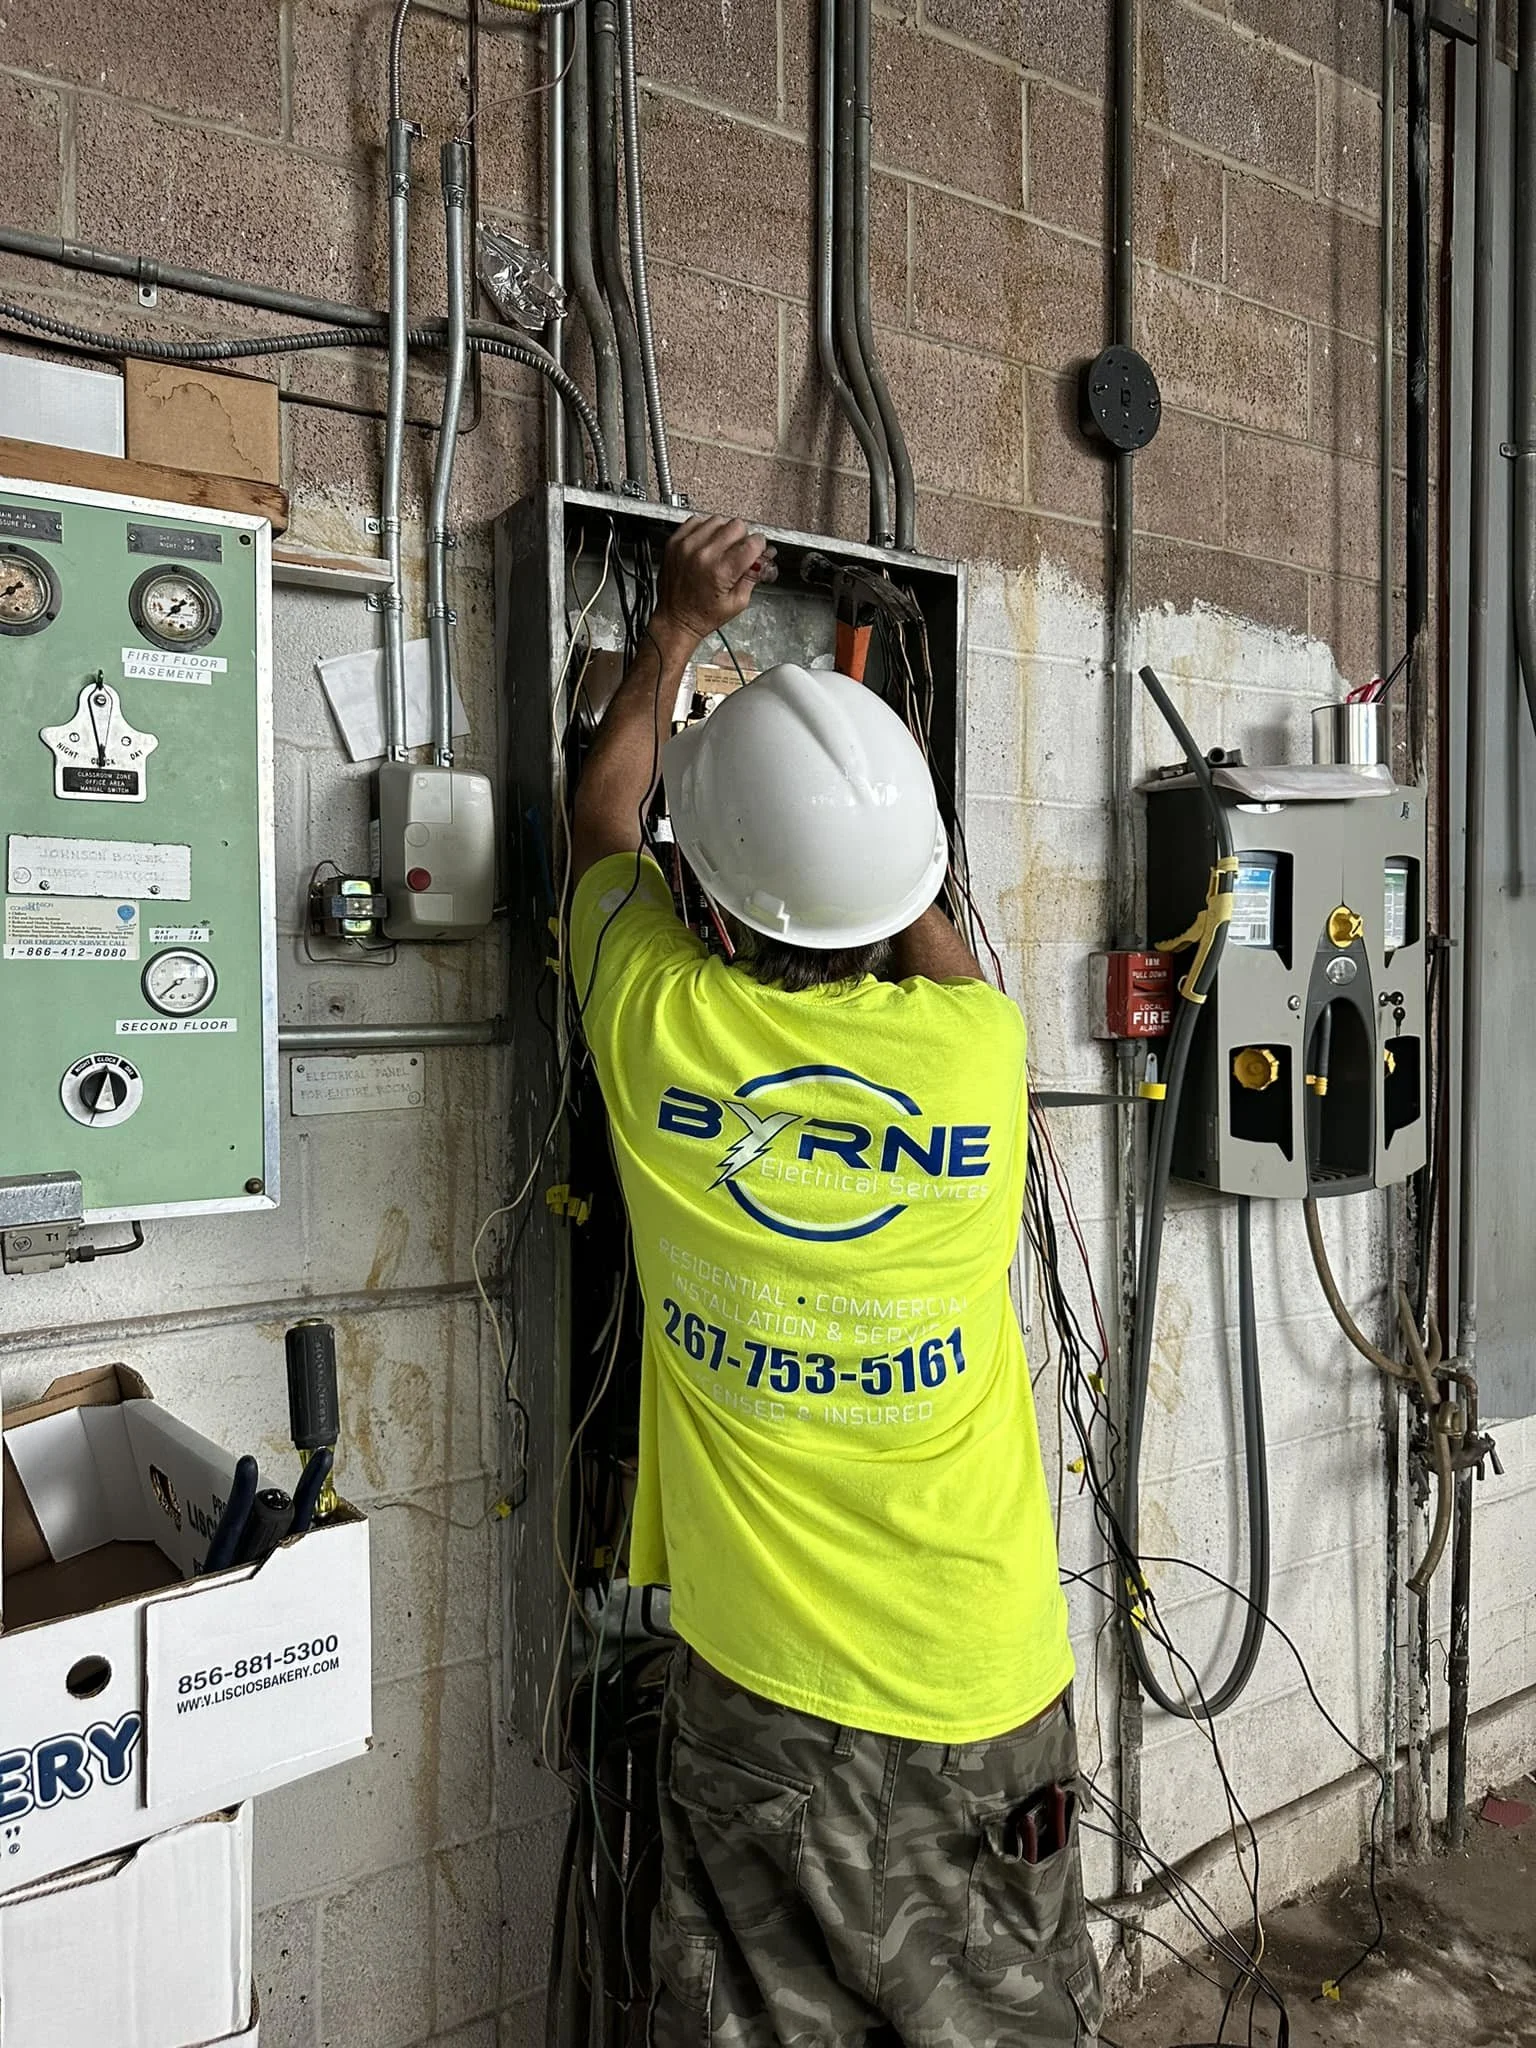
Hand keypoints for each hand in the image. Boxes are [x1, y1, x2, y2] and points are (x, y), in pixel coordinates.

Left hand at [652, 514, 771, 652]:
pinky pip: (697, 520)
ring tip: (720, 550)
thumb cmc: (702, 615)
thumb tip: (765, 557)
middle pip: (737, 525)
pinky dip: (705, 530)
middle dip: (743, 538)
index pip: (753, 542)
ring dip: (724, 532)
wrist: (674, 619)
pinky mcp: (675, 541)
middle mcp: (703, 554)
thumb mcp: (738, 602)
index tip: (757, 552)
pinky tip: (705, 545)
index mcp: (721, 571)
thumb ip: (753, 576)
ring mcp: (687, 545)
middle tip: (738, 553)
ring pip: (718, 520)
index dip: (759, 547)